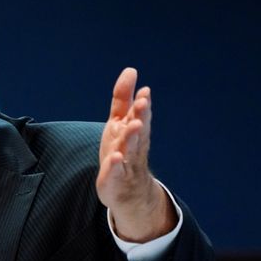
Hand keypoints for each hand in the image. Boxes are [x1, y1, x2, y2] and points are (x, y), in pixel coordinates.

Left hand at [96, 68, 176, 241]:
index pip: (138, 115)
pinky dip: (116, 165)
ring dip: (131, 136)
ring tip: (133, 125)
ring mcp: (126, 162)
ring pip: (130, 148)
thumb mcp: (120, 121)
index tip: (145, 90)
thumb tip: (131, 70)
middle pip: (138, 129)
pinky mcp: (115, 178)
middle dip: (141, 115)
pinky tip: (116, 157)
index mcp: (133, 130)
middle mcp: (133, 145)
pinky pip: (116, 171)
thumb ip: (123, 98)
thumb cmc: (123, 149)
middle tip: (144, 102)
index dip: (141, 103)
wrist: (127, 190)